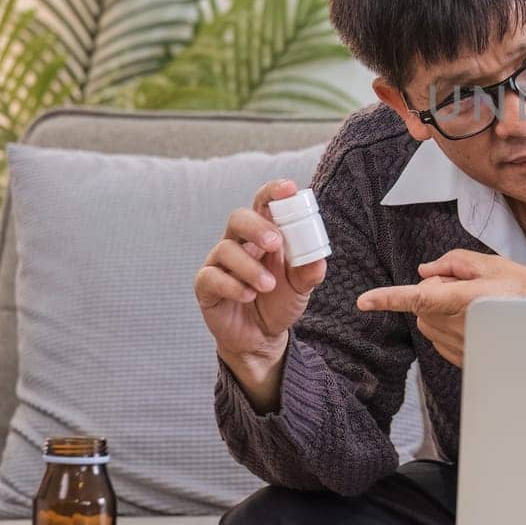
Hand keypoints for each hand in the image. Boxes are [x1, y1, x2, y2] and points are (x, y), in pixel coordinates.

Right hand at [195, 179, 327, 407]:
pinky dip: (231, 285)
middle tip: (275, 243)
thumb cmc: (280, 300)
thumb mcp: (301, 286)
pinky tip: (248, 296)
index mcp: (264, 234)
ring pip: (225, 249)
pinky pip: (211, 277)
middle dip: (257, 226)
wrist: (261, 336)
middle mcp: (239, 243)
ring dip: (249, 266)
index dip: (273, 192)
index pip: (264, 204)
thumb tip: (319, 258)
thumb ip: (310, 270)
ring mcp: (219, 263)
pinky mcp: (206, 286)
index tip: (289, 188)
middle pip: (238, 218)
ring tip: (268, 286)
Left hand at [355, 249, 525, 366]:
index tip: (364, 301)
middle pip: (422, 303)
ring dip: (441, 309)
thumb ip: (456, 261)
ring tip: (478, 305)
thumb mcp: (497, 265)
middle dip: (436, 290)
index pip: (418, 297)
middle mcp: (459, 326)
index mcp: (466, 300)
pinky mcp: (462, 359)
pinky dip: (449, 325)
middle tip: (470, 287)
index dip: (388, 298)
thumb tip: (426, 269)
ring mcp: (460, 346)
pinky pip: (439, 337)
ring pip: (428, 321)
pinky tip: (478, 322)